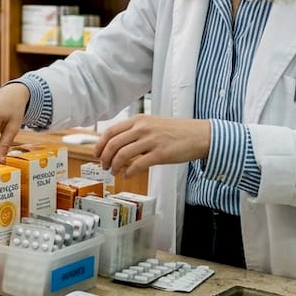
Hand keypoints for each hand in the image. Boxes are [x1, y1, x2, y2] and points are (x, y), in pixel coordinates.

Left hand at [96, 115, 211, 178]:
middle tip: (104, 166)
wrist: (198, 135)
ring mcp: (151, 141)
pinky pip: (137, 165)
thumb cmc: (176, 131)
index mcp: (139, 119)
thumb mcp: (153, 124)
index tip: (96, 153)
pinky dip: (128, 172)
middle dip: (104, 157)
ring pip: (122, 155)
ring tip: (115, 172)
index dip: (100, 144)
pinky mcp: (160, 154)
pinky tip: (128, 175)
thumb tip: (117, 144)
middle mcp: (143, 128)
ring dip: (114, 166)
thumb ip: (135, 131)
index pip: (111, 131)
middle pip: (114, 144)